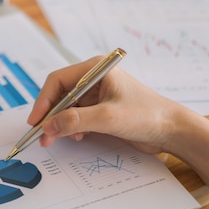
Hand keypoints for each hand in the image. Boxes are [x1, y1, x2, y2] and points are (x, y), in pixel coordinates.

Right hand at [28, 56, 177, 153]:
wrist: (173, 131)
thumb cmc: (147, 115)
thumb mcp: (108, 118)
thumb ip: (75, 121)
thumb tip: (48, 126)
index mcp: (95, 69)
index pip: (58, 81)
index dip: (43, 101)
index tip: (36, 121)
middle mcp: (93, 78)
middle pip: (60, 94)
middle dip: (50, 115)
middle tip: (42, 134)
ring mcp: (97, 94)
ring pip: (66, 107)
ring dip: (59, 123)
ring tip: (55, 139)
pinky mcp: (100, 109)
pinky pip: (76, 116)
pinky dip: (71, 127)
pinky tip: (76, 137)